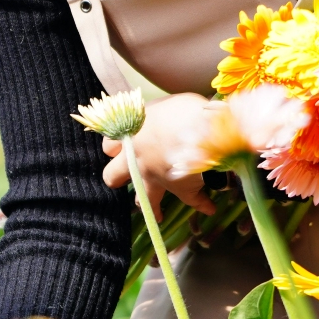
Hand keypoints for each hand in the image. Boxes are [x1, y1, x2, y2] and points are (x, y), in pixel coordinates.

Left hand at [100, 92, 214, 214]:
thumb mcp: (163, 104)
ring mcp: (157, 179)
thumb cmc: (182, 110)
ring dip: (152, 208)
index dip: (115, 148)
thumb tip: (160, 117)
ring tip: (159, 214)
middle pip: (113, 177)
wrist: (204, 130)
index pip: (109, 146)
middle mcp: (138, 161)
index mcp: (132, 137)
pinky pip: (193, 201)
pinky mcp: (182, 190)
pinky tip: (209, 208)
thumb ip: (156, 114)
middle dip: (119, 179)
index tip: (122, 146)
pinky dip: (203, 204)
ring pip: (146, 201)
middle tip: (127, 179)